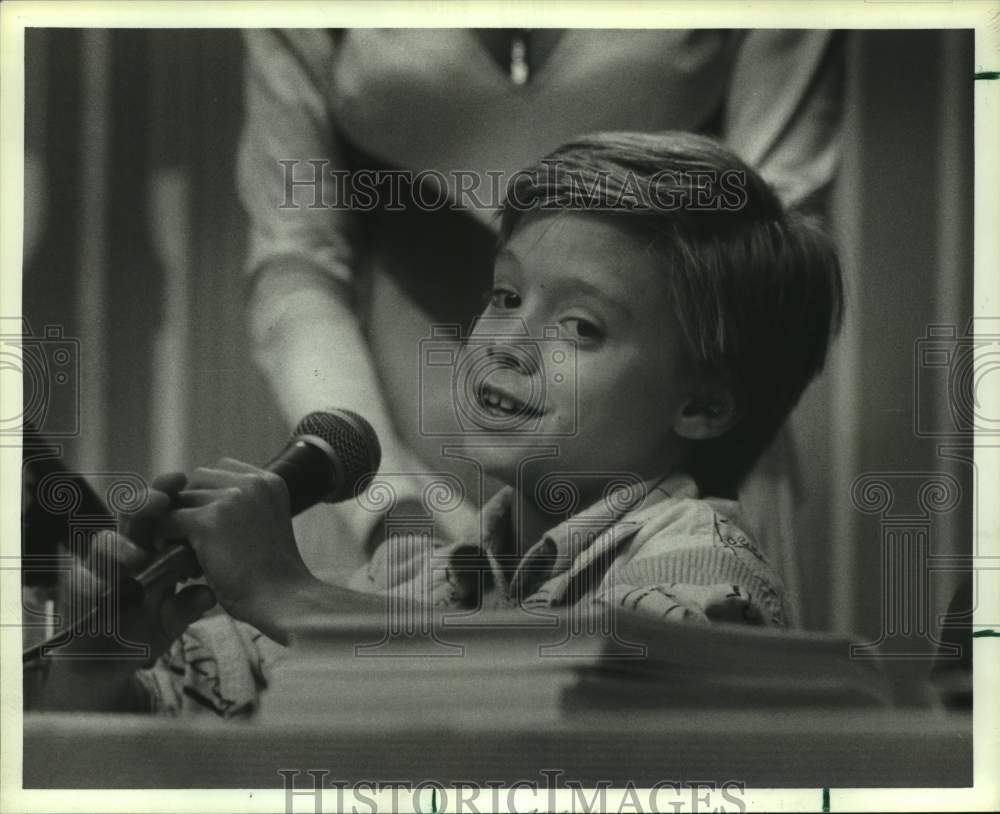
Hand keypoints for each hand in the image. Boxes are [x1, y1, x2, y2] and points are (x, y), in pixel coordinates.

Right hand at [26, 475, 215, 711]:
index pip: (160, 516)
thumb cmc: (144, 629)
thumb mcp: (171, 619)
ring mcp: (98, 568)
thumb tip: (208, 594)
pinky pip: (80, 580)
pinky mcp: (76, 590)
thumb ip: (187, 605)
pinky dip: (92, 582)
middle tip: (161, 500)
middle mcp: (124, 552)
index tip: (183, 481)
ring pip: (103, 544)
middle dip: (143, 504)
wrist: (106, 664)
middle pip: (130, 518)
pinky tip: (104, 588)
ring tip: (140, 558)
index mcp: (153, 549)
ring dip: (122, 546)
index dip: (170, 496)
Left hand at [162, 459, 314, 638]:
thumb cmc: (275, 574)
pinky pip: (168, 521)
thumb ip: (243, 507)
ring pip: (180, 500)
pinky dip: (163, 539)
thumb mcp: (266, 525)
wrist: (284, 599)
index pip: (222, 469)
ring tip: (186, 553)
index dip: (210, 496)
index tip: (211, 525)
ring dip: (177, 523)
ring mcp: (231, 499)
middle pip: (198, 480)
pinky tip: (173, 560)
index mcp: (270, 481)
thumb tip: (201, 502)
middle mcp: (252, 482)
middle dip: (191, 507)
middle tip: (193, 541)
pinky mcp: (209, 521)